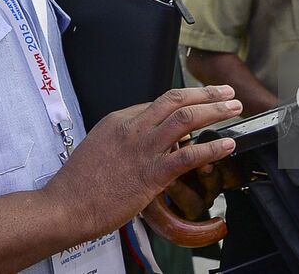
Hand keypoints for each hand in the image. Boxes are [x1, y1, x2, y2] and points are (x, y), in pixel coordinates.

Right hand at [44, 86, 240, 238]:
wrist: (65, 206)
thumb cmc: (79, 184)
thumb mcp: (99, 147)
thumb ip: (124, 138)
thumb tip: (147, 139)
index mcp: (119, 120)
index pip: (159, 102)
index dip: (186, 101)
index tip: (201, 103)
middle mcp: (133, 128)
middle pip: (176, 100)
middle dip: (206, 93)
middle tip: (226, 92)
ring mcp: (143, 149)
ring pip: (186, 118)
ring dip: (214, 110)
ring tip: (233, 108)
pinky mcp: (151, 174)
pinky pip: (188, 156)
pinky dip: (211, 149)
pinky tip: (226, 146)